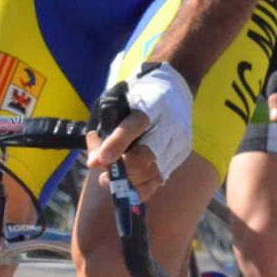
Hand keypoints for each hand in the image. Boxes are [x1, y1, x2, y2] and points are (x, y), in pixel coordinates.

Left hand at [88, 62, 192, 197]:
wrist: (174, 88)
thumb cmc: (136, 96)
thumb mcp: (114, 102)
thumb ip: (102, 129)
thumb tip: (94, 162)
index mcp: (152, 103)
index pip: (136, 124)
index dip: (117, 143)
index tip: (101, 160)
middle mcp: (170, 123)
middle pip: (147, 154)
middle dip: (123, 169)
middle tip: (104, 173)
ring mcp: (179, 140)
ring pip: (154, 171)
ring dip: (129, 182)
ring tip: (109, 180)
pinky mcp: (182, 153)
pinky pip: (161, 178)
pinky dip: (141, 187)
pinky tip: (127, 185)